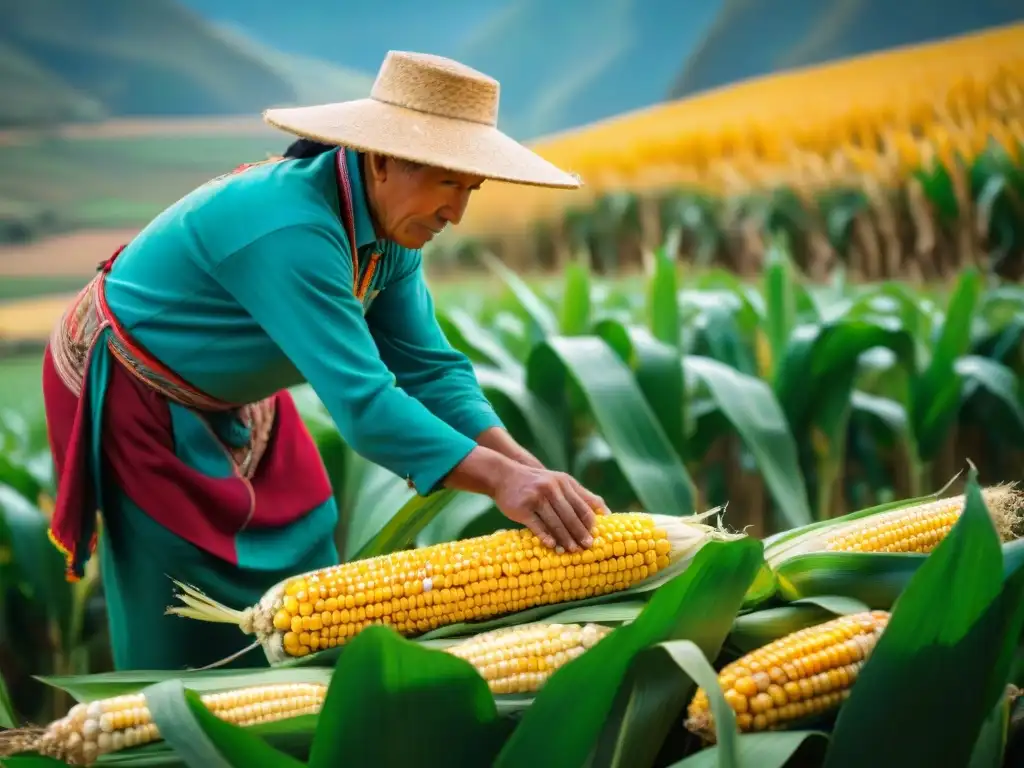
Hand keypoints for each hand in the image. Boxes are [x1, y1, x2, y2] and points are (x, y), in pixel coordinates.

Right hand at [493, 465, 607, 551]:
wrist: (503, 475)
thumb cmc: (536, 482)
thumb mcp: (559, 481)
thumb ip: (580, 494)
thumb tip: (605, 511)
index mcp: (564, 482)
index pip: (582, 505)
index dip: (589, 522)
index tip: (596, 536)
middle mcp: (552, 488)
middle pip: (570, 515)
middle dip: (580, 533)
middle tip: (588, 547)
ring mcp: (536, 497)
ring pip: (555, 522)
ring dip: (566, 538)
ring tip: (572, 550)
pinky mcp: (522, 508)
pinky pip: (537, 525)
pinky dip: (545, 536)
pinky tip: (552, 545)